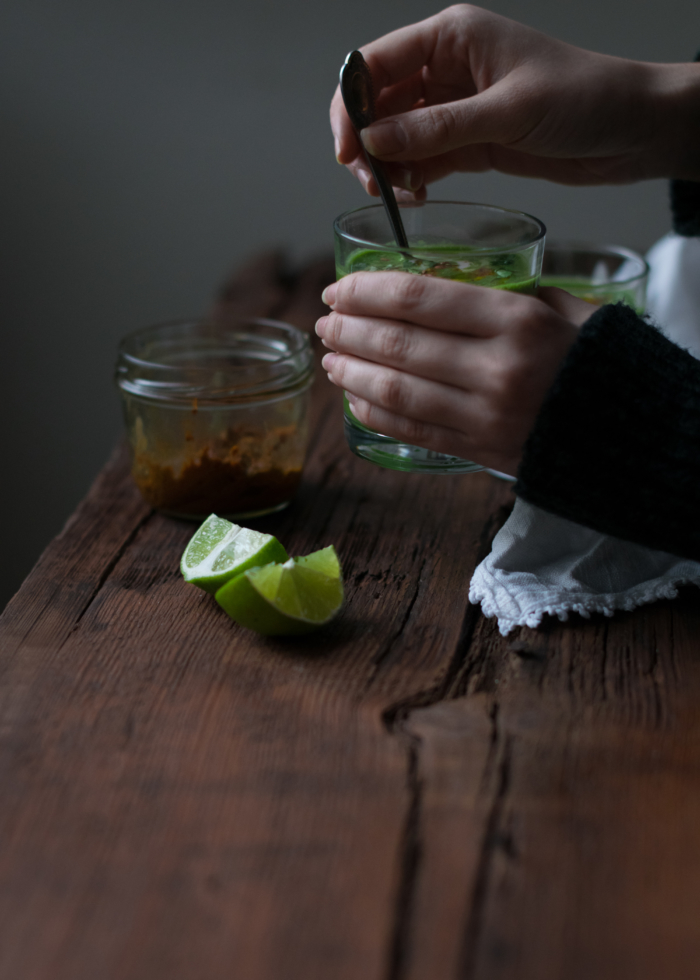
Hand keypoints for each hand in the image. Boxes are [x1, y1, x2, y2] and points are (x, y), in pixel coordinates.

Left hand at [316, 272, 592, 474]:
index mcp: (516, 319)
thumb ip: (502, 295)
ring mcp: (484, 414)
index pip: (419, 298)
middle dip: (349, 331)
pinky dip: (375, 412)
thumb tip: (438, 288)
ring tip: (331, 359)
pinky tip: (355, 397)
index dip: (367, 291)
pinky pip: (412, 430)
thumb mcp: (562, 307)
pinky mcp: (478, 450)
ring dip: (352, 372)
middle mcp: (494, 368)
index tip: (339, 288)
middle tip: (325, 323)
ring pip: (396, 390)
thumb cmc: (593, 359)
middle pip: (398, 344)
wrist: (629, 431)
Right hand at [330, 4, 699, 196]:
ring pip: (397, 137)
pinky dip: (412, 179)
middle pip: (379, 105)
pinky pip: (423, 160)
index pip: (376, 64)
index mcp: (452, 38)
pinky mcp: (469, 143)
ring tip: (397, 195)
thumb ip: (439, 129)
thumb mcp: (507, 112)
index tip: (347, 150)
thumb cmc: (583, 99)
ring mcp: (456, 108)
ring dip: (387, 167)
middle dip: (366, 144)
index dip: (351, 105)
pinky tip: (417, 197)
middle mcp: (446, 69)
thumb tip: (374, 142)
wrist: (631, 130)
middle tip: (370, 183)